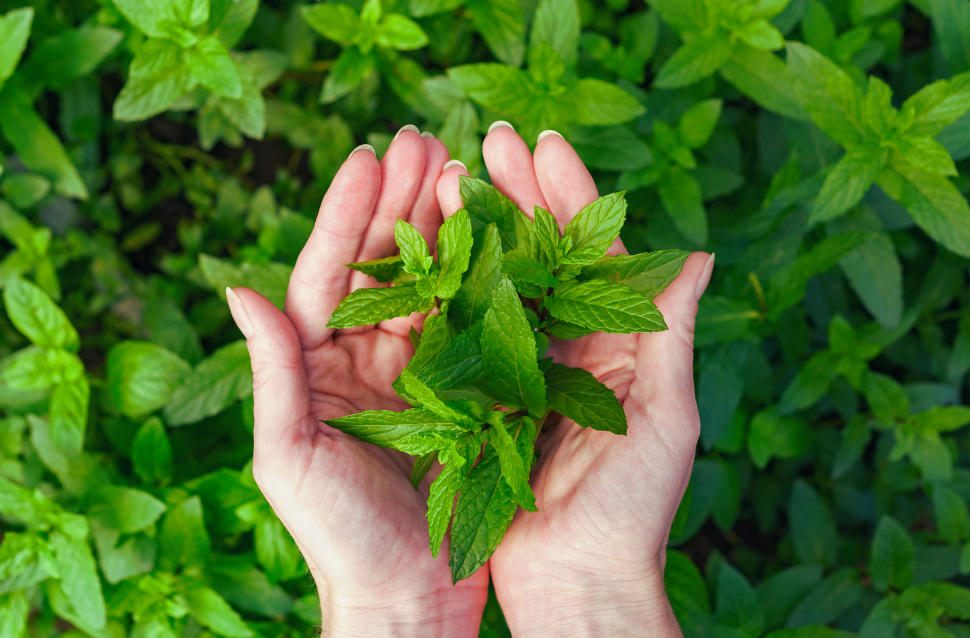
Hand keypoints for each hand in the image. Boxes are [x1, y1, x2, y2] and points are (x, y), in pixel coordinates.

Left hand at [226, 128, 487, 637]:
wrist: (407, 597)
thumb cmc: (339, 539)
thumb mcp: (291, 457)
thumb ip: (273, 372)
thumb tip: (239, 288)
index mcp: (317, 367)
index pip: (329, 275)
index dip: (347, 214)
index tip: (370, 157)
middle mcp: (365, 359)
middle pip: (382, 265)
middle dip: (401, 201)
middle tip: (425, 139)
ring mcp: (417, 372)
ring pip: (430, 284)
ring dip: (445, 226)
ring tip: (463, 170)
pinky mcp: (462, 393)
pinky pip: (471, 325)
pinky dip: (483, 280)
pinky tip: (500, 238)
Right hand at [435, 125, 713, 637]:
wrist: (576, 582)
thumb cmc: (633, 511)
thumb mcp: (665, 419)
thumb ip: (670, 334)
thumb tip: (698, 254)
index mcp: (622, 344)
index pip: (597, 253)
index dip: (571, 195)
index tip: (542, 144)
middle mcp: (574, 347)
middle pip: (547, 254)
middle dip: (521, 194)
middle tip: (490, 139)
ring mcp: (527, 369)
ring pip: (503, 283)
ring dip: (483, 229)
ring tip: (453, 174)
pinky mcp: (487, 398)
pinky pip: (469, 333)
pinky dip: (453, 289)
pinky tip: (431, 248)